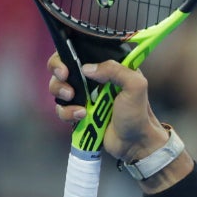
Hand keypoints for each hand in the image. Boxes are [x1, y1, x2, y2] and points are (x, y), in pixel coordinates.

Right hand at [47, 53, 166, 162]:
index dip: (67, 56)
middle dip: (58, 73)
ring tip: (77, 104)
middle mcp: (94, 80)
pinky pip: (62, 108)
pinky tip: (81, 116)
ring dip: (61, 94)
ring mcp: (84, 97)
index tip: (67, 67)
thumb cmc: (138, 113)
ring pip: (59, 88)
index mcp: (108, 69)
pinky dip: (66, 112)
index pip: (81, 53)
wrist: (134, 143)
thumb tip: (86, 68)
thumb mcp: (135, 86)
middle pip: (63, 68)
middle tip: (66, 81)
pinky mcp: (78, 113)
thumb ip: (116, 70)